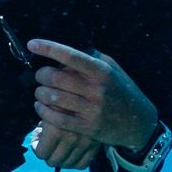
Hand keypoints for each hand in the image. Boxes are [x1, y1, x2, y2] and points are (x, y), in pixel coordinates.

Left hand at [28, 39, 158, 167]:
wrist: (139, 122)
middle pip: (56, 78)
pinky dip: (43, 112)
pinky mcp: (88, 127)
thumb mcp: (113, 69)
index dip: (49, 48)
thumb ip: (93, 57)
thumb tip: (69, 45)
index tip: (32, 44)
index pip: (71, 56)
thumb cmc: (122, 91)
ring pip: (54, 98)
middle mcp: (98, 89)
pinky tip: (40, 108)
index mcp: (102, 71)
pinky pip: (58, 119)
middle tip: (38, 75)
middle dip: (40, 75)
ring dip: (39, 94)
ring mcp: (93, 109)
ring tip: (39, 92)